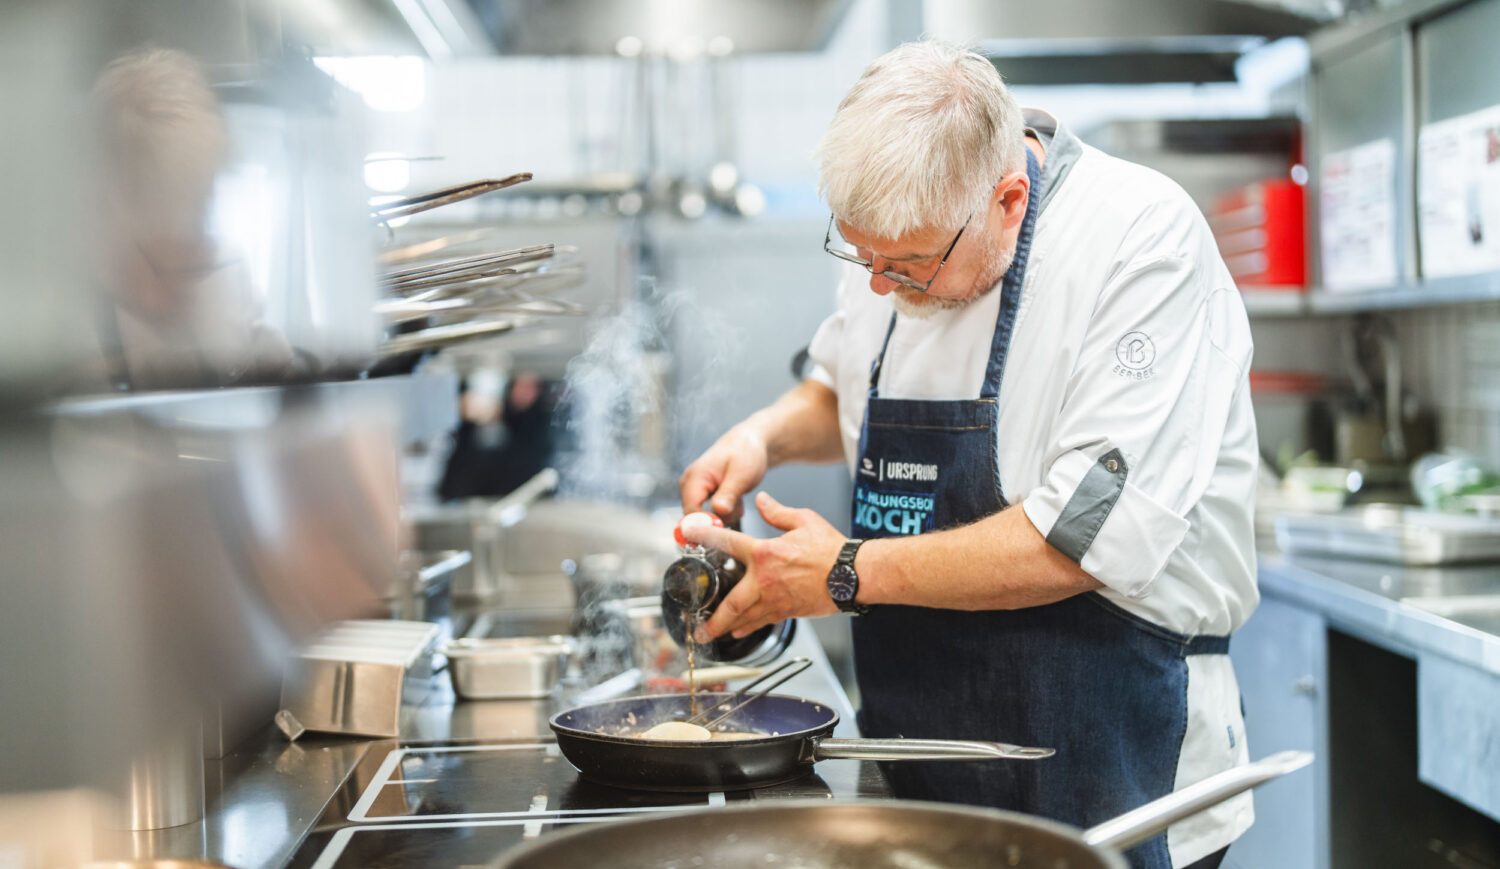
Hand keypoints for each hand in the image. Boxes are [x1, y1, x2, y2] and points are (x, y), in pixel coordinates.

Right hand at [678, 425, 769, 523]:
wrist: (748, 443)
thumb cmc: (745, 454)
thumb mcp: (741, 475)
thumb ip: (728, 494)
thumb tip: (718, 511)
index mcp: (694, 478)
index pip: (690, 513)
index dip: (707, 524)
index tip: (727, 527)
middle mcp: (688, 485)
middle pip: (696, 518)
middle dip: (718, 519)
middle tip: (738, 506)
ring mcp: (693, 489)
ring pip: (705, 517)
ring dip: (724, 515)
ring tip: (738, 499)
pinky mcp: (700, 494)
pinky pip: (710, 512)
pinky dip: (725, 511)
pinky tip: (735, 499)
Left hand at [679, 491, 843, 640]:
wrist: (854, 574)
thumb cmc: (832, 548)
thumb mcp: (804, 520)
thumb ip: (778, 512)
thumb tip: (763, 501)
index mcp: (765, 553)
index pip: (727, 542)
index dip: (704, 536)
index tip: (688, 534)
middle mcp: (765, 580)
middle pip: (730, 602)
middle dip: (712, 616)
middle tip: (697, 625)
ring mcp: (775, 599)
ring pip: (744, 617)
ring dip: (726, 627)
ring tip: (711, 635)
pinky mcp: (787, 611)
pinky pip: (762, 621)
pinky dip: (748, 627)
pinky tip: (739, 630)